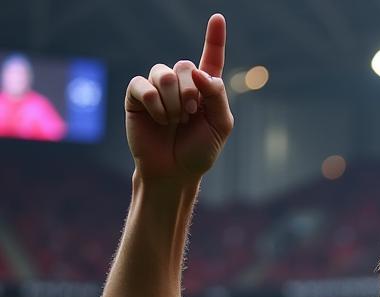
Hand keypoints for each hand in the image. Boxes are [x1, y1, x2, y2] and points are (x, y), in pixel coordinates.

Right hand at [124, 14, 232, 181]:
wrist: (174, 172)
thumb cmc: (198, 151)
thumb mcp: (220, 126)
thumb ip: (217, 96)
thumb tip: (199, 72)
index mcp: (204, 90)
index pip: (211, 58)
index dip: (214, 39)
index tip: (218, 18)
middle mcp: (181, 84)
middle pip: (185, 66)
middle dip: (191, 93)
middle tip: (190, 115)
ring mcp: (158, 88)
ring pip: (164, 74)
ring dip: (173, 102)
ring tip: (175, 121)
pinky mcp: (137, 96)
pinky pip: (144, 86)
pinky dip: (155, 104)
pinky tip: (159, 120)